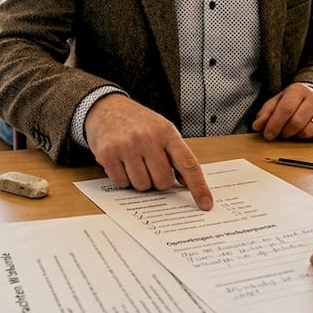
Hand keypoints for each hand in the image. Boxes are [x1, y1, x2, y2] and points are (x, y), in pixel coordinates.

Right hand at [84, 94, 212, 210]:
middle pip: (163, 181)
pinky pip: (122, 183)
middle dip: (158, 180)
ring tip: (134, 161)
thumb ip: (176, 154)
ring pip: (142, 185)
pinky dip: (122, 178)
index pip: (188, 164)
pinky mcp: (108, 154)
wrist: (106, 108)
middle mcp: (147, 138)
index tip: (205, 203)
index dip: (198, 186)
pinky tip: (121, 162)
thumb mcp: (162, 130)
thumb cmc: (138, 122)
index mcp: (166, 132)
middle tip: (150, 165)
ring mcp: (126, 146)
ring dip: (139, 180)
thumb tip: (186, 183)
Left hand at [251, 83, 312, 140]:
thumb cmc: (294, 101)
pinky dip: (311, 138)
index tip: (268, 135)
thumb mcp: (278, 102)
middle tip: (281, 134)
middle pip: (297, 122)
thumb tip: (256, 126)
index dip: (274, 124)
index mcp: (298, 90)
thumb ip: (266, 113)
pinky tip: (308, 132)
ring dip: (297, 136)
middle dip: (285, 133)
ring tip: (294, 131)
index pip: (285, 109)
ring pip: (308, 131)